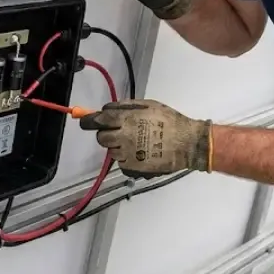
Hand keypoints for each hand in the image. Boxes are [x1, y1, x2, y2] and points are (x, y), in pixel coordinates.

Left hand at [79, 99, 211, 176]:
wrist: (188, 144)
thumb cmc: (170, 120)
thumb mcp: (148, 105)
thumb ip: (125, 107)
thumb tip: (106, 109)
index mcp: (126, 119)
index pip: (97, 120)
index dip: (88, 121)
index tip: (86, 121)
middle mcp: (123, 137)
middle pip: (101, 138)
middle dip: (106, 134)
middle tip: (118, 132)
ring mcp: (127, 154)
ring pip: (111, 151)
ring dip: (118, 147)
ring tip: (135, 143)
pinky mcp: (132, 168)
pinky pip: (121, 162)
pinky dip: (126, 158)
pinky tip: (140, 153)